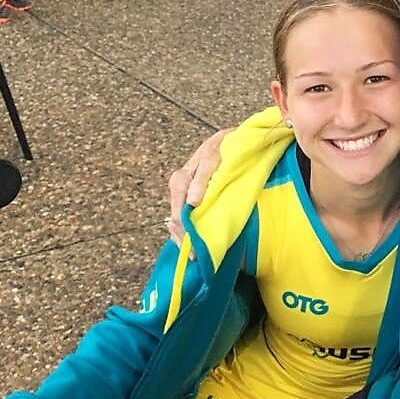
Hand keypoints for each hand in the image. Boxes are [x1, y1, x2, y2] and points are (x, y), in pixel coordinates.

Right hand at [166, 128, 229, 246]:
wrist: (225, 141)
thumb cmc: (220, 150)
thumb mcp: (212, 162)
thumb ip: (202, 181)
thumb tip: (192, 204)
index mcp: (180, 180)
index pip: (177, 214)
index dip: (186, 233)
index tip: (195, 249)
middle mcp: (177, 188)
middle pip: (174, 221)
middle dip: (184, 240)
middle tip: (195, 258)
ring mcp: (181, 193)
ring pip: (175, 221)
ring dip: (183, 238)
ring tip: (194, 256)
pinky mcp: (186, 197)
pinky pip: (180, 218)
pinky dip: (184, 232)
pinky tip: (190, 244)